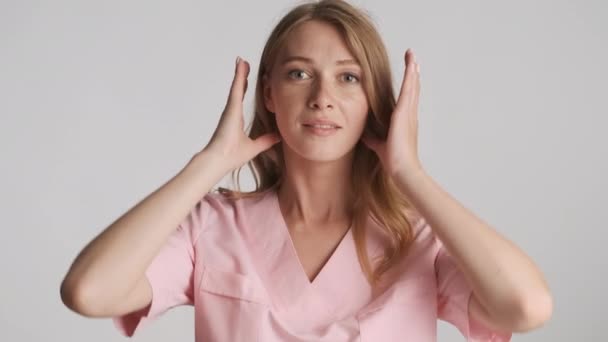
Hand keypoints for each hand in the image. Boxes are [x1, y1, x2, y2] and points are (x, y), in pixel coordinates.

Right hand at [202, 56, 280, 170]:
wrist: (219, 161)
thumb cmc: (231, 156)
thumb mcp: (254, 147)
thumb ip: (266, 140)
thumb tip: (278, 136)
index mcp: (236, 120)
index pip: (241, 99)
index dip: (245, 88)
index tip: (249, 79)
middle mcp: (232, 112)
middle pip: (238, 90)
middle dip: (242, 77)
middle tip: (244, 64)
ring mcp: (231, 109)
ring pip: (237, 86)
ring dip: (240, 73)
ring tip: (242, 60)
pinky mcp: (231, 108)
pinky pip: (236, 88)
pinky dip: (239, 76)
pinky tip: (241, 65)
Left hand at [361, 48, 421, 176]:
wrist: (402, 168)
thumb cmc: (393, 160)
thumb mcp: (379, 144)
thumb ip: (372, 137)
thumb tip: (363, 133)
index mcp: (404, 120)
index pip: (407, 98)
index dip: (408, 85)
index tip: (409, 74)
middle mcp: (410, 114)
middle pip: (412, 88)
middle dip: (412, 72)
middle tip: (412, 58)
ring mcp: (409, 113)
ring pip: (412, 85)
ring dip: (412, 69)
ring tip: (411, 55)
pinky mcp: (404, 112)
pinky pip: (409, 90)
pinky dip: (410, 76)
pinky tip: (411, 65)